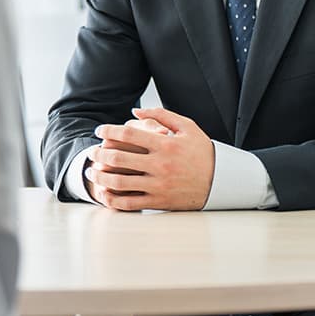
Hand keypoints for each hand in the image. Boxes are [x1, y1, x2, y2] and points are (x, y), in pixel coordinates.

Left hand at [84, 107, 214, 210]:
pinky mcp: (160, 202)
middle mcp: (160, 165)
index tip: (99, 131)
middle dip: (99, 154)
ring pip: (120, 183)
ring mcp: (159, 185)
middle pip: (119, 159)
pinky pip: (130, 203)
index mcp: (165, 144)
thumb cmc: (202, 151)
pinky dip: (113, 199)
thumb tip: (134, 112)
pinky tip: (104, 193)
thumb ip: (161, 115)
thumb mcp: (187, 127)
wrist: (222, 181)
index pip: (128, 135)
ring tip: (92, 172)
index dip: (109, 131)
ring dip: (101, 177)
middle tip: (92, 152)